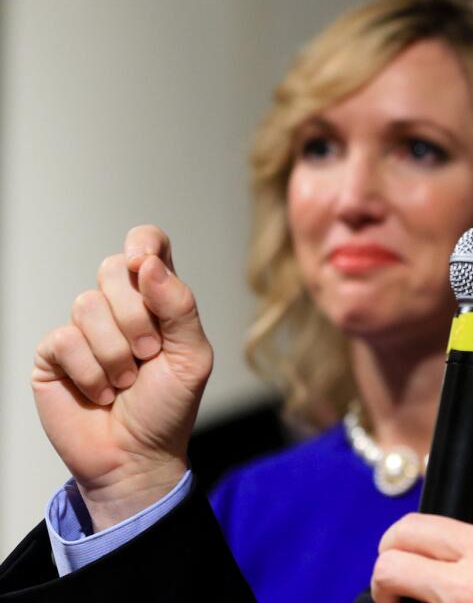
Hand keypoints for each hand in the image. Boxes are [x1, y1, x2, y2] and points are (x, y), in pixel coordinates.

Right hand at [31, 225, 212, 529]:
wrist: (137, 457)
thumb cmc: (169, 406)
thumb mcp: (191, 356)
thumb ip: (179, 306)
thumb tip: (148, 264)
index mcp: (157, 299)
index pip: (147, 245)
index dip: (143, 243)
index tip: (145, 264)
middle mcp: (118, 306)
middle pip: (114, 268)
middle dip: (137, 315)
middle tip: (150, 353)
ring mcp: (83, 328)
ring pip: (88, 305)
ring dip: (116, 353)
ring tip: (127, 380)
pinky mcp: (54, 355)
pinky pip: (65, 340)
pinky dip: (91, 373)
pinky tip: (102, 392)